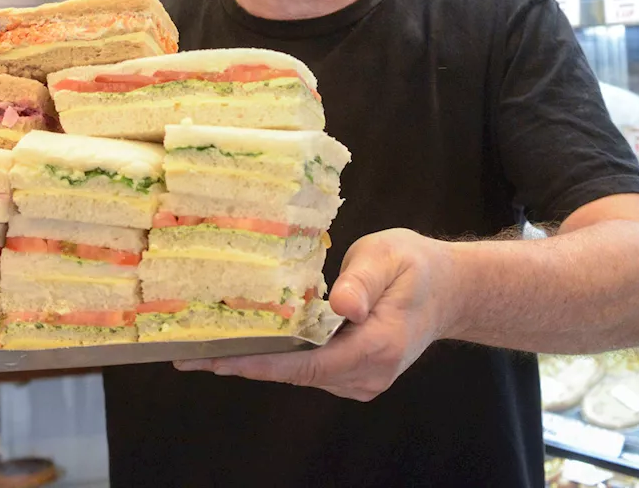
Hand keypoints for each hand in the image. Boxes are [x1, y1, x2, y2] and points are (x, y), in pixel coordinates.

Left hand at [175, 228, 454, 400]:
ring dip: (258, 359)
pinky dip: (279, 355)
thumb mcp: (390, 257)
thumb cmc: (416, 266)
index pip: (307, 363)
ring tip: (206, 344)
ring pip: (300, 373)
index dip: (259, 363)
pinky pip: (309, 368)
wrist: (449, 291)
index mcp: (377, 345)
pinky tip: (249, 339)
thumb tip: (341, 307)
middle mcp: (367, 373)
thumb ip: (363, 281)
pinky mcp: (354, 375)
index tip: (216, 360)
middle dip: (244, 361)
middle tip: (189, 352)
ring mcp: (361, 380)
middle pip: (295, 373)